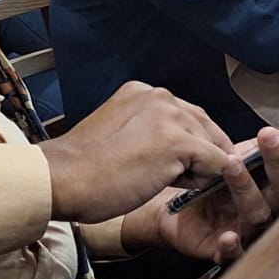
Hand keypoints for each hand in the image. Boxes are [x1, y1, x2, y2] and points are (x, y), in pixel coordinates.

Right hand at [39, 82, 235, 223]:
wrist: (61, 179)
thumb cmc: (85, 167)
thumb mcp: (121, 131)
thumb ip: (152, 129)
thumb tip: (186, 147)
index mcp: (144, 92)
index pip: (188, 114)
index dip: (189, 141)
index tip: (179, 161)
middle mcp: (161, 97)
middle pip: (204, 127)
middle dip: (198, 154)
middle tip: (174, 175)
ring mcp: (171, 118)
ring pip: (212, 146)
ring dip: (199, 168)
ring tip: (166, 180)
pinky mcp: (178, 143)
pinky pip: (217, 163)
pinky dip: (207, 178)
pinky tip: (180, 185)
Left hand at [124, 125, 278, 262]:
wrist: (177, 207)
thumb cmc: (219, 181)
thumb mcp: (247, 154)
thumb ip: (276, 141)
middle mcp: (274, 211)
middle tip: (268, 135)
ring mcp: (251, 232)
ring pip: (259, 214)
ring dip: (247, 189)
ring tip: (232, 163)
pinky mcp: (225, 251)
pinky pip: (232, 254)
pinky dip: (231, 247)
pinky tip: (227, 236)